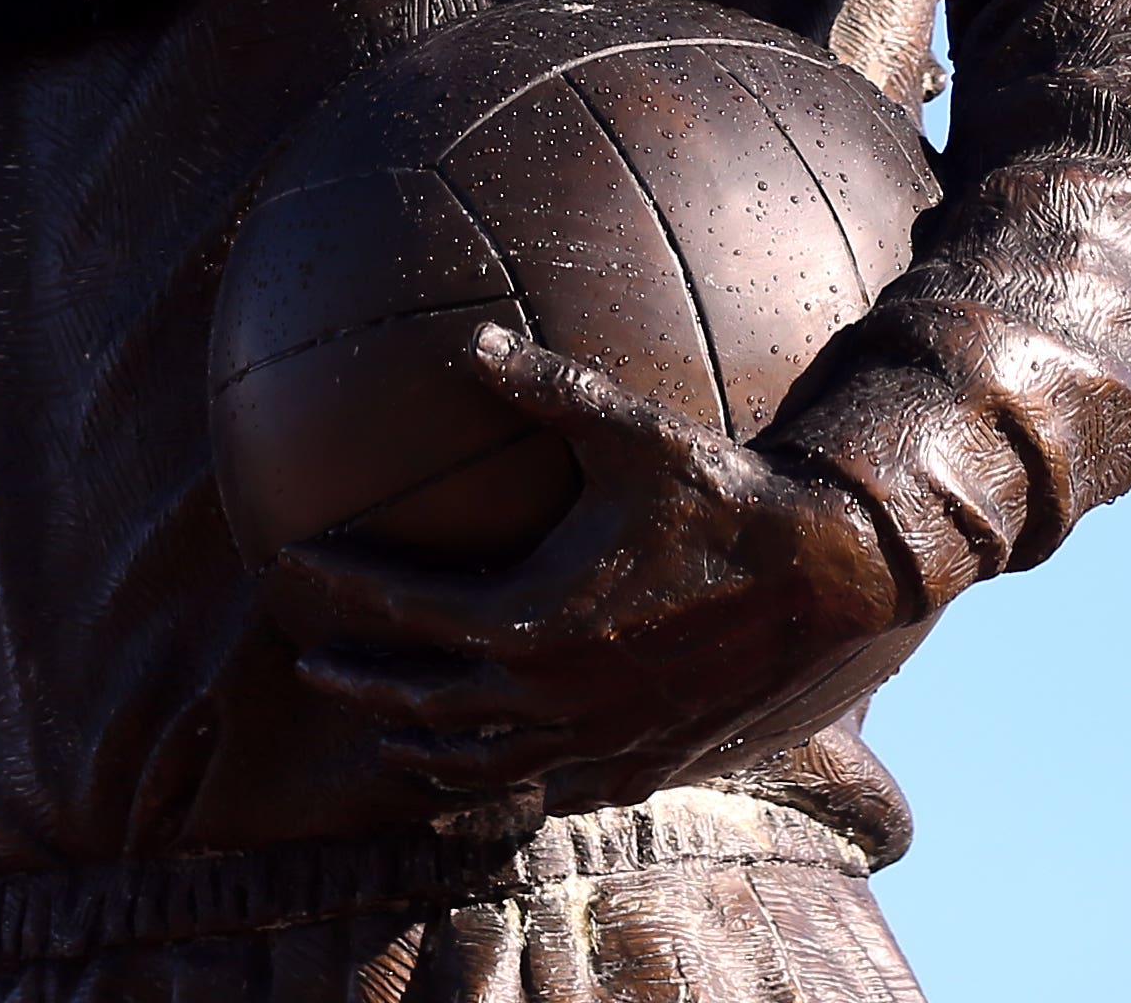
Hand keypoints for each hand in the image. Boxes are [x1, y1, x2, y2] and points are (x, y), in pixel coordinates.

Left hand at [265, 325, 924, 827]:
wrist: (834, 579)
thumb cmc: (726, 499)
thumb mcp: (630, 433)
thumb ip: (544, 387)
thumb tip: (473, 340)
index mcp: (532, 623)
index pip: (408, 611)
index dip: (345, 587)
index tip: (296, 566)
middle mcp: (555, 698)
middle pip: (424, 705)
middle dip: (360, 684)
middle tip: (311, 668)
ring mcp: (602, 743)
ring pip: (483, 767)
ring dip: (423, 753)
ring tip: (384, 738)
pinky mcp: (649, 766)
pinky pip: (554, 790)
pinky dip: (506, 784)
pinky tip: (494, 772)